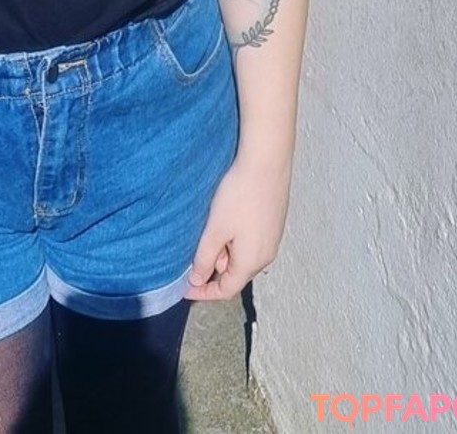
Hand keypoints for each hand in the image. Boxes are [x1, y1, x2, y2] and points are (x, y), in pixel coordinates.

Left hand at [183, 152, 291, 301]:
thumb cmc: (239, 196)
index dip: (203, 292)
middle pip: (235, 273)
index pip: (226, 290)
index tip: (184, 287)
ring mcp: (272, 239)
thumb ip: (205, 258)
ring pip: (242, 255)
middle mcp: (266, 256)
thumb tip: (197, 281)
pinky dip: (234, 237)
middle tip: (197, 243)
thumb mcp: (215, 229)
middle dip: (213, 265)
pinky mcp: (273, 223)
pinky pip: (250, 241)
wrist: (266, 163)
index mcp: (251, 262)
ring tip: (213, 224)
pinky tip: (227, 216)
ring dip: (224, 248)